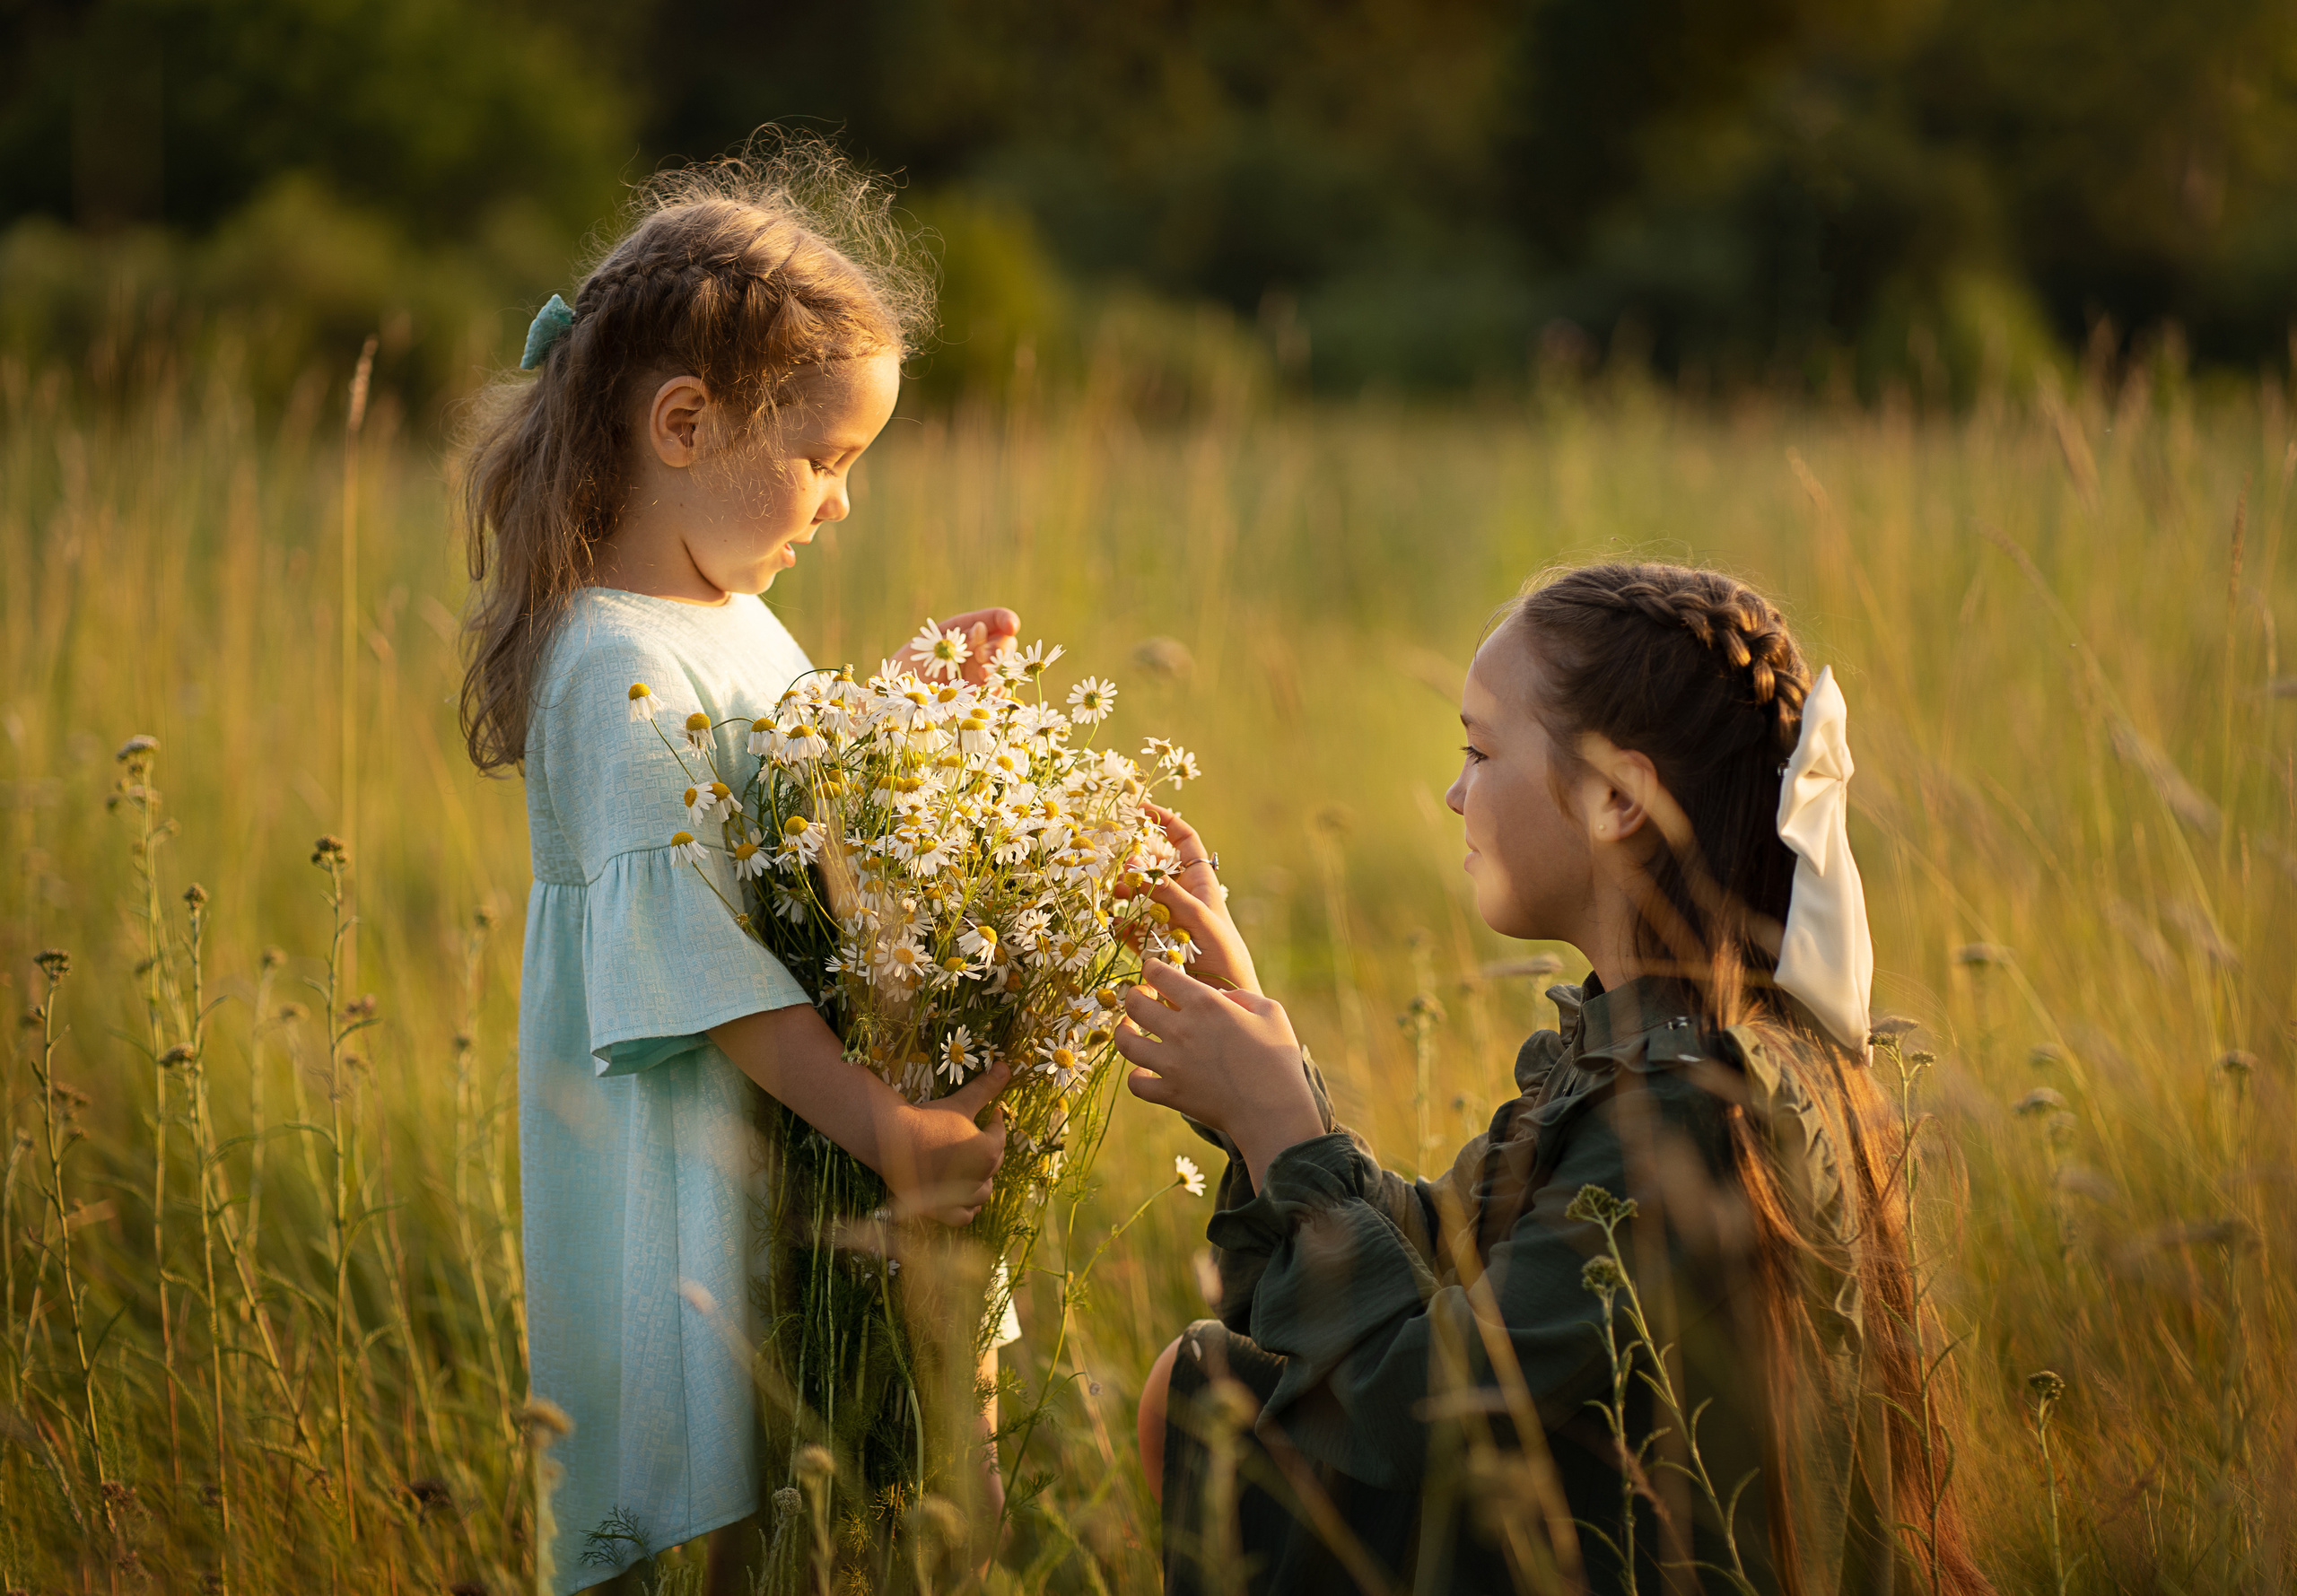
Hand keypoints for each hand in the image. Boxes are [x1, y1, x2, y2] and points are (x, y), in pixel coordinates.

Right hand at [881, 1063, 1011, 1225]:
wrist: (890, 1138)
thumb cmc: (927, 1118)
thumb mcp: (961, 1102)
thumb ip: (986, 1088)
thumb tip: (1007, 1067)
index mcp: (988, 1152)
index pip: (1000, 1136)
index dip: (996, 1123)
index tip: (993, 1115)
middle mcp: (979, 1178)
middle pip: (993, 1165)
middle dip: (989, 1150)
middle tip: (981, 1138)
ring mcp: (959, 1198)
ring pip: (983, 1193)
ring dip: (983, 1181)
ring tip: (977, 1170)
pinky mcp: (941, 1211)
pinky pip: (963, 1216)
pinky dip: (967, 1209)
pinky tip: (965, 1199)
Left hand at [896, 607, 1019, 688]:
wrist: (894, 698)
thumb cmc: (905, 668)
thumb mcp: (927, 647)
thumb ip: (956, 637)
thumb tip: (980, 628)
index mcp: (963, 632)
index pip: (993, 620)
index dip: (1005, 619)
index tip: (1011, 626)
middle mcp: (975, 651)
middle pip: (1005, 643)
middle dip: (998, 647)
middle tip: (980, 656)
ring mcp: (978, 675)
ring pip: (1004, 667)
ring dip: (997, 668)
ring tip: (981, 674)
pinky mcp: (978, 698)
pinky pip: (996, 692)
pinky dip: (996, 690)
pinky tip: (984, 689)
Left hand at [1117, 961, 1325, 1188]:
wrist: (1273, 1110)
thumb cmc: (1278, 1058)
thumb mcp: (1270, 1012)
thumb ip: (1240, 996)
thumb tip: (1218, 996)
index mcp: (1205, 1004)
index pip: (1159, 974)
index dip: (1152, 968)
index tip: (1153, 971)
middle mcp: (1181, 1030)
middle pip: (1135, 1004)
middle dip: (1134, 996)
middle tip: (1142, 999)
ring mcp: (1172, 1063)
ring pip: (1125, 1042)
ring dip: (1124, 1032)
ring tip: (1130, 1030)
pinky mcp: (1170, 1093)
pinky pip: (1136, 1084)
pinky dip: (1137, 1077)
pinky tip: (1145, 1072)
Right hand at [1121, 804, 1258, 994]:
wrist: (1224, 995)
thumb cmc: (1223, 953)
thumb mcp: (1200, 918)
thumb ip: (1170, 894)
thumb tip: (1138, 866)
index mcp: (1200, 881)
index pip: (1183, 841)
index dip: (1165, 821)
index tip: (1141, 810)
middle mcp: (1182, 896)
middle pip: (1152, 866)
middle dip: (1134, 863)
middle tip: (1121, 869)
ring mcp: (1166, 918)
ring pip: (1138, 895)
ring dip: (1125, 893)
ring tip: (1117, 897)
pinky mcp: (1153, 943)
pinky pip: (1131, 927)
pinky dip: (1122, 924)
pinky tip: (1117, 926)